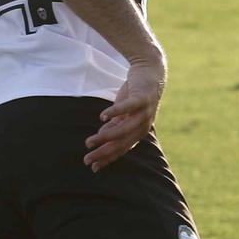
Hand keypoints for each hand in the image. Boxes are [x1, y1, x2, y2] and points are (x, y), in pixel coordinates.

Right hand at [85, 56, 164, 171]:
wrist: (150, 72)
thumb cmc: (135, 94)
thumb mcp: (123, 113)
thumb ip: (114, 124)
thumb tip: (101, 137)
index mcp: (138, 132)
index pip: (121, 149)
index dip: (107, 158)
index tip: (93, 167)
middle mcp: (143, 126)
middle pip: (121, 143)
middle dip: (103, 153)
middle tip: (87, 158)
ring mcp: (144, 112)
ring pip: (123, 130)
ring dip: (106, 137)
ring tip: (90, 141)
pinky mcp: (142, 98)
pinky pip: (128, 107)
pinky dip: (115, 112)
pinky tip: (102, 116)